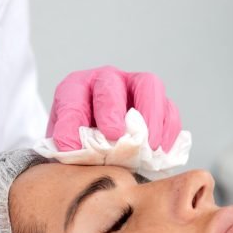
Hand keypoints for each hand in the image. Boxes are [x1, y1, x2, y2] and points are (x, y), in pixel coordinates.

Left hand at [46, 66, 180, 152]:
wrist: (95, 151)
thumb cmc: (78, 146)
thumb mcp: (64, 145)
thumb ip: (66, 144)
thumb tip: (74, 148)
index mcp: (75, 89)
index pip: (72, 95)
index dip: (74, 118)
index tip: (80, 143)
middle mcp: (105, 81)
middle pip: (112, 82)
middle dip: (113, 110)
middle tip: (116, 136)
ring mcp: (134, 88)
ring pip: (149, 87)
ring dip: (151, 117)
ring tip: (148, 147)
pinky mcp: (157, 104)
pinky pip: (168, 109)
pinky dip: (168, 130)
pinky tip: (161, 151)